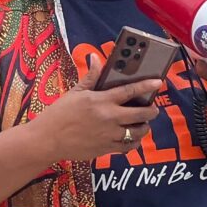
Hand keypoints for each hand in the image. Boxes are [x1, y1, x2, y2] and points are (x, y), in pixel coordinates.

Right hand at [31, 66, 163, 161]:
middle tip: (153, 109)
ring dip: (144, 127)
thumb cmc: (59, 114)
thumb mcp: (75, 92)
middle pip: (141, 114)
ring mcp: (109, 135)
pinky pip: (128, 147)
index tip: (158, 82)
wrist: (47, 140)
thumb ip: (91, 76)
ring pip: (138, 132)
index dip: (147, 86)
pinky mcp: (106, 149)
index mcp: (101, 100)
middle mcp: (109, 118)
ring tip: (143, 124)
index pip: (130, 90)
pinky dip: (134, 143)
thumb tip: (95, 57)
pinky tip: (132, 138)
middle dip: (151, 111)